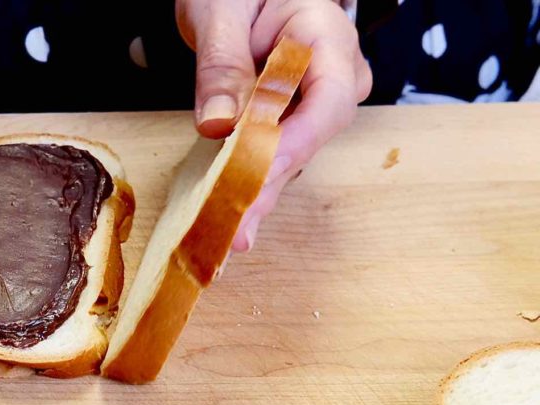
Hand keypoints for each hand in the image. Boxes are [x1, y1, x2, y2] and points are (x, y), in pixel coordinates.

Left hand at [177, 0, 371, 250]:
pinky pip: (270, 154)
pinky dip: (246, 181)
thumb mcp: (221, 11)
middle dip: (269, 186)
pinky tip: (227, 215)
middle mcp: (332, 77)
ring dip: (257, 194)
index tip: (258, 174)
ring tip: (230, 236)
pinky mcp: (286, 121)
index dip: (293, 143)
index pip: (327, 101)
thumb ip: (222, 63)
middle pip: (307, 140)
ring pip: (289, 155)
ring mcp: (312, 103)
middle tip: (238, 230)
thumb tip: (220, 124)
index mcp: (328, 38)